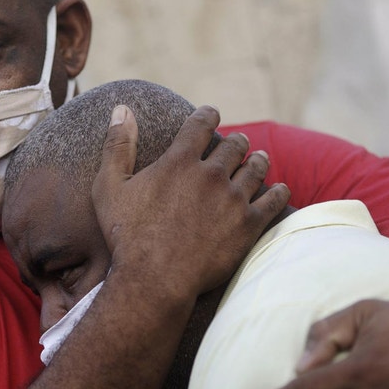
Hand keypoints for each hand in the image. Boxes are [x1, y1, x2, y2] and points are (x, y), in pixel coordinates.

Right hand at [93, 104, 289, 297]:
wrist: (155, 280)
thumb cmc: (127, 236)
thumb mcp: (108, 187)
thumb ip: (117, 145)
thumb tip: (120, 109)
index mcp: (180, 161)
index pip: (201, 124)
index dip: (208, 115)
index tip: (212, 114)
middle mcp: (212, 174)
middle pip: (235, 145)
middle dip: (237, 142)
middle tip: (239, 144)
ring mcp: (234, 199)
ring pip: (256, 168)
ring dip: (258, 160)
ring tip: (259, 160)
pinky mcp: (249, 224)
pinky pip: (273, 200)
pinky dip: (279, 192)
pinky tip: (280, 189)